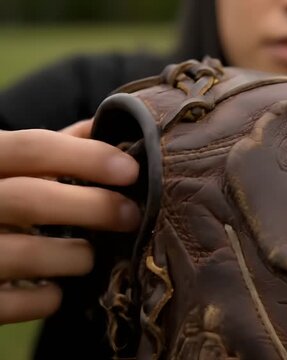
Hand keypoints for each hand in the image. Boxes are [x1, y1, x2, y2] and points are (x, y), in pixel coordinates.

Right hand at [0, 120, 139, 323]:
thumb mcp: (7, 166)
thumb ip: (48, 148)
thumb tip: (101, 125)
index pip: (29, 147)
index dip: (85, 157)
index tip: (130, 170)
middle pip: (30, 200)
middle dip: (93, 207)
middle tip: (131, 215)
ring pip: (26, 253)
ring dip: (76, 255)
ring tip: (89, 256)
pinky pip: (15, 303)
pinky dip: (47, 298)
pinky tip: (57, 289)